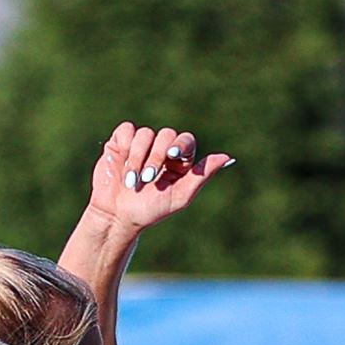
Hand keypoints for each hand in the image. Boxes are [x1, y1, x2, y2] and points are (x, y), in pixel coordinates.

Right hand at [86, 122, 234, 232]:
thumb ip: (202, 175)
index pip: (186, 140)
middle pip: (166, 135)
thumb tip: (227, 157)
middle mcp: (161, 150)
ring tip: (132, 180)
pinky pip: (127, 130)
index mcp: (179, 162)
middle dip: (156, 157)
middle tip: (148, 179)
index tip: (172, 155)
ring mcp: (141, 145)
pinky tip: (122, 164)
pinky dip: (125, 146)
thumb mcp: (180, 196)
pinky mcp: (121, 142)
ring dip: (138, 157)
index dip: (181, 144)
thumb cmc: (151, 209)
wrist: (118, 215)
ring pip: (145, 134)